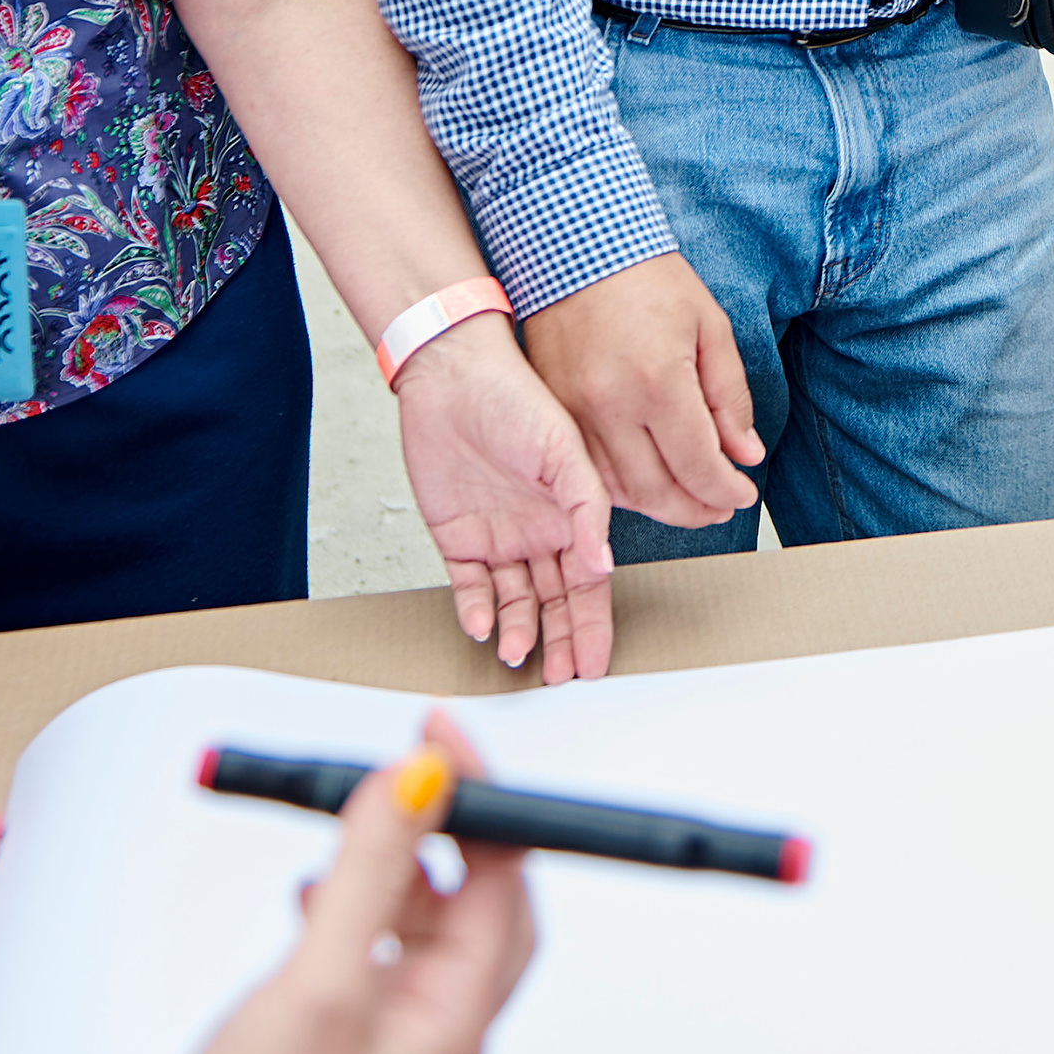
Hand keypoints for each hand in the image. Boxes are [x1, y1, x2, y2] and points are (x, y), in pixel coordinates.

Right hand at [50, 712, 532, 1053]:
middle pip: (476, 906)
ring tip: (351, 817)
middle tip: (408, 761)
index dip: (483, 801)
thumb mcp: (316, 990)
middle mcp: (424, 1042)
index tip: (435, 734)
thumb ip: (370, 876)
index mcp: (450, 1029)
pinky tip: (309, 891)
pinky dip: (347, 909)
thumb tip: (423, 783)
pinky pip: (360, 962)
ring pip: (416, 931)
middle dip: (453, 826)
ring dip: (396, 863)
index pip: (503, 887)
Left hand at [392, 319, 613, 683]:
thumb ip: (586, 508)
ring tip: (520, 655)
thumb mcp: (564, 449)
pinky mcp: (457, 536)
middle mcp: (538, 532)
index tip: (598, 662)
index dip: (594, 624)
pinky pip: (469, 586)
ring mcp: (497, 537)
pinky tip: (483, 627)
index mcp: (571, 514)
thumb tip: (601, 565)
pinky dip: (476, 610)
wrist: (453, 376)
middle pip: (554, 603)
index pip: (588, 584)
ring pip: (514, 601)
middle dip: (562, 642)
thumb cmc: (515, 397)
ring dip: (520, 632)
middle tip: (564, 678)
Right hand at [521, 253, 763, 528]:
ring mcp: (574, 412)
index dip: (727, 491)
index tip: (743, 493)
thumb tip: (746, 454)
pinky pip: (587, 470)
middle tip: (719, 507)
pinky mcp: (553, 409)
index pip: (698, 467)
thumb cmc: (648, 279)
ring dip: (659, 507)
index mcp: (659, 383)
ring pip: (618, 491)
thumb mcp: (709, 326)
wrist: (577, 246)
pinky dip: (619, 489)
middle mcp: (611, 406)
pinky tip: (645, 483)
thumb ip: (729, 397)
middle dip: (697, 510)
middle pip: (658, 492)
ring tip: (688, 500)